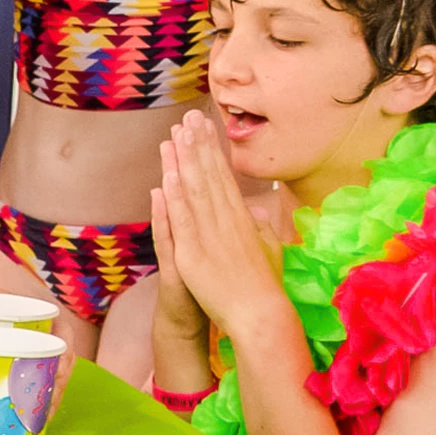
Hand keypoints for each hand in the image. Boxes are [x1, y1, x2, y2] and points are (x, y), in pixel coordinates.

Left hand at [158, 111, 287, 333]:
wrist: (261, 318)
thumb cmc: (264, 287)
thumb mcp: (267, 249)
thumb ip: (260, 225)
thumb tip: (257, 206)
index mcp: (242, 219)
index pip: (223, 177)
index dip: (211, 151)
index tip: (203, 127)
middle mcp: (227, 222)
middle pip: (209, 177)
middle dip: (198, 145)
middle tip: (188, 117)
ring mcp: (210, 237)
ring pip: (194, 192)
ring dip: (184, 162)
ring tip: (175, 134)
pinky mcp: (193, 255)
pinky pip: (183, 222)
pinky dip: (175, 199)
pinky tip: (168, 177)